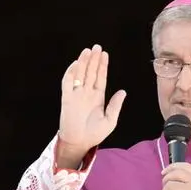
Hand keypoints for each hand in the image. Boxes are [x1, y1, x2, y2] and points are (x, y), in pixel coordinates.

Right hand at [57, 44, 126, 167]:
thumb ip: (115, 105)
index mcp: (98, 97)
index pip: (101, 78)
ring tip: (88, 51)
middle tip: (97, 46)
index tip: (105, 54)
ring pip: (80, 74)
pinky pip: (68, 83)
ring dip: (83, 62)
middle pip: (91, 72)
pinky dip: (71, 73)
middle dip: (94, 60)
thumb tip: (123, 91)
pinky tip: (76, 64)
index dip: (103, 66)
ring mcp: (77, 94)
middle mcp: (87, 93)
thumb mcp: (110, 120)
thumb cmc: (94, 134)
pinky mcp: (67, 98)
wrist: (79, 142)